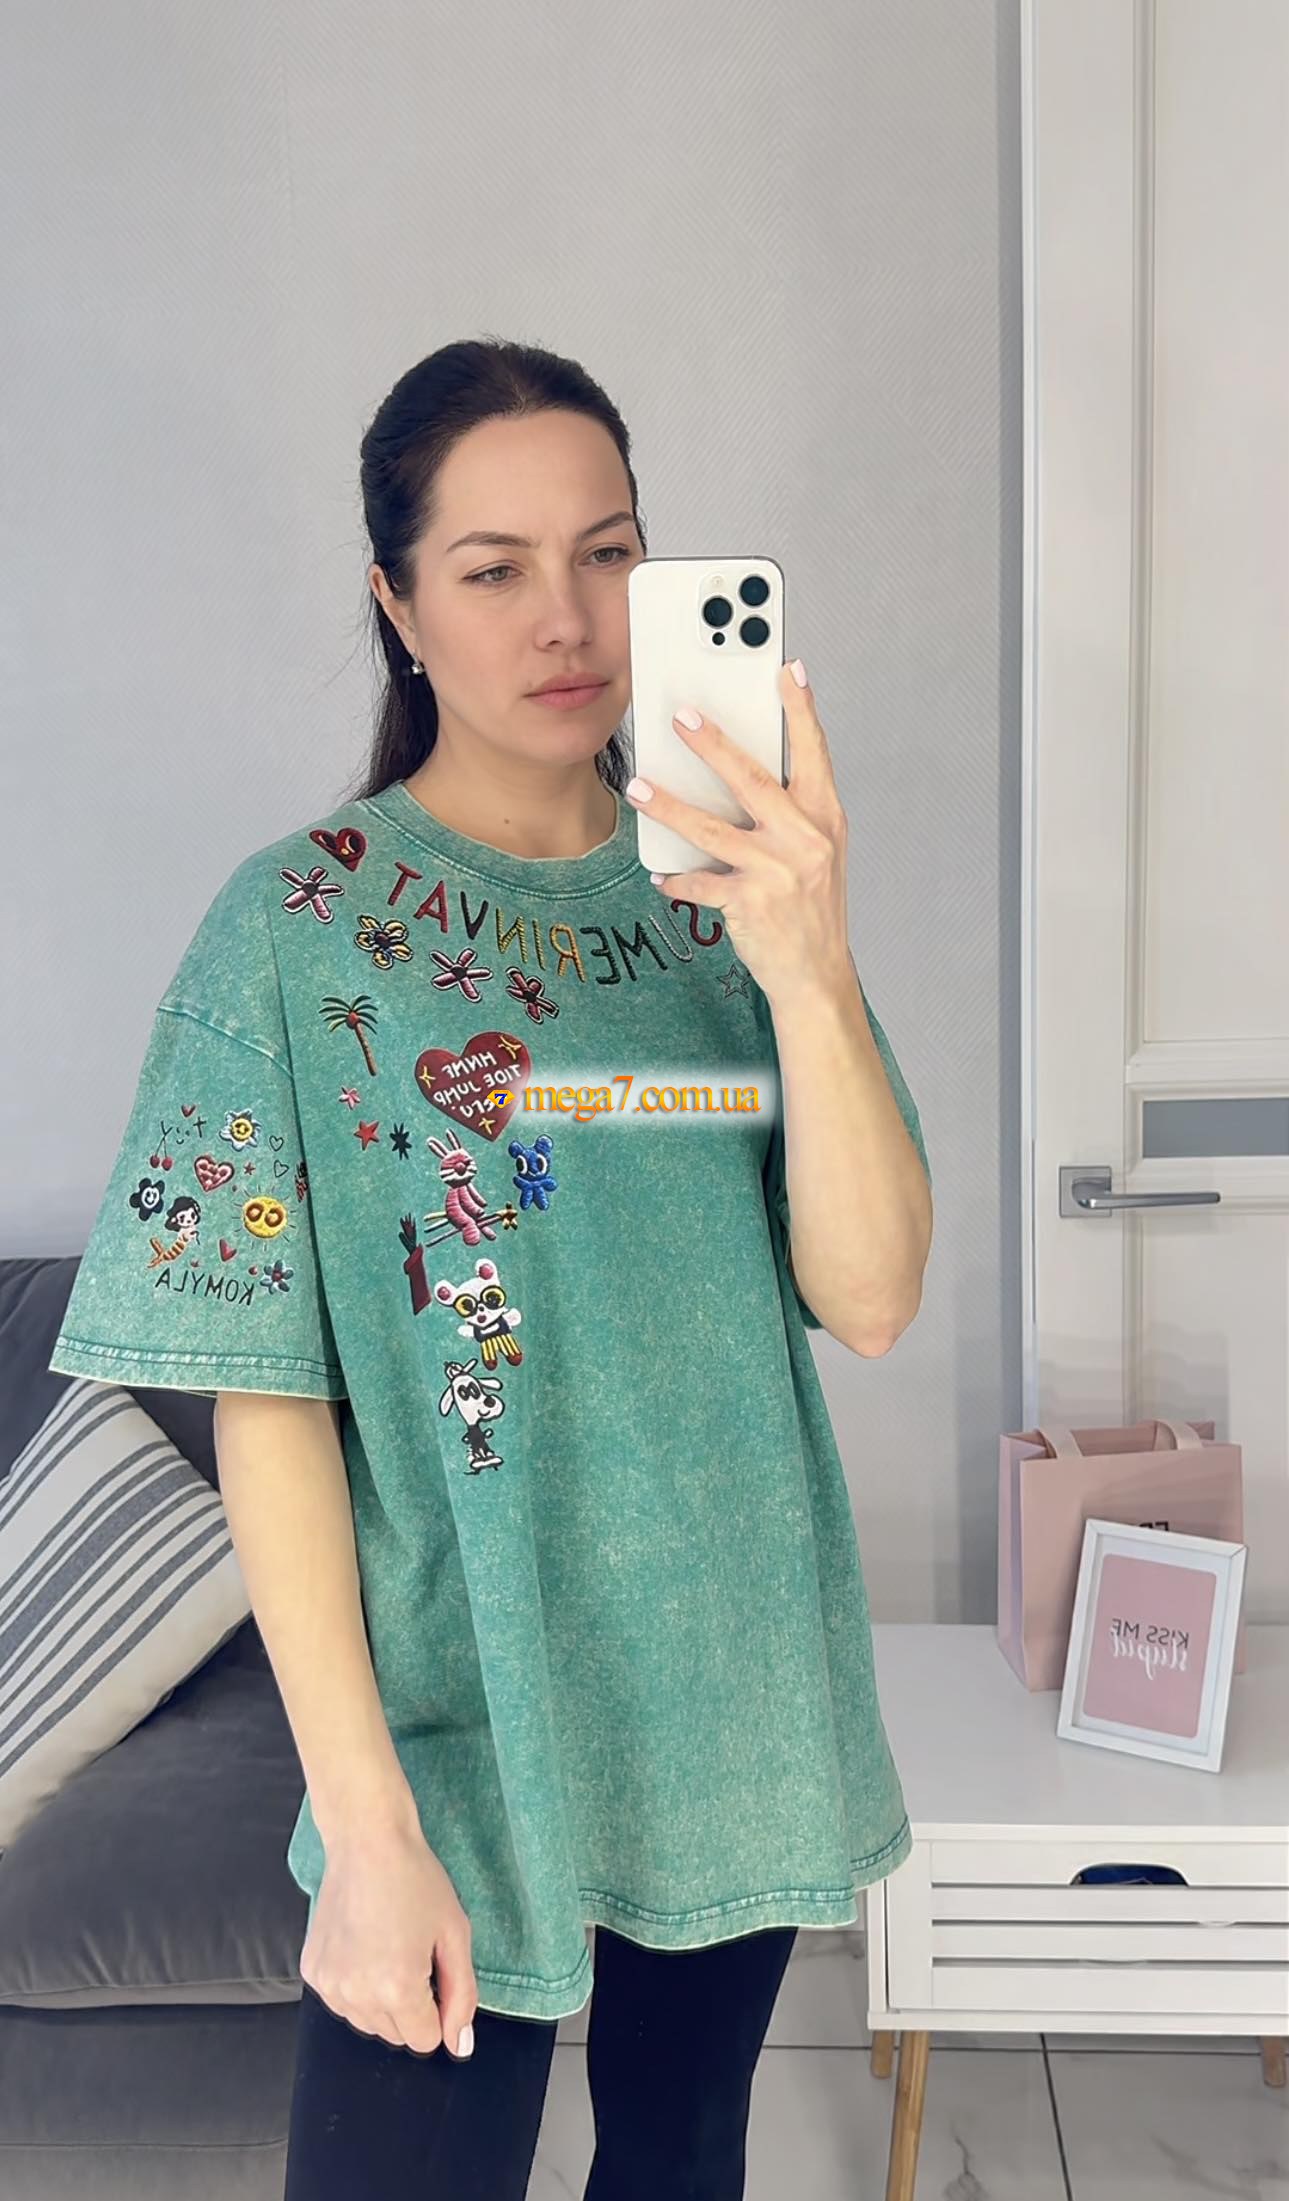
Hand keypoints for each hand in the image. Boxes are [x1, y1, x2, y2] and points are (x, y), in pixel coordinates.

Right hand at [300, 1823, 477, 2057]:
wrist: (367, 1842)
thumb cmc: (417, 1881)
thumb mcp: (455, 1934)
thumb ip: (462, 1996)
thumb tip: (459, 2046)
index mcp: (397, 1989)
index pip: (425, 2040)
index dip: (437, 2009)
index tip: (434, 1972)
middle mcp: (357, 1995)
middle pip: (395, 2035)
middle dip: (411, 2007)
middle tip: (413, 1954)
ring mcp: (329, 1985)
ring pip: (367, 2023)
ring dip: (382, 2001)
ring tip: (387, 1948)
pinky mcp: (312, 1972)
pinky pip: (343, 2002)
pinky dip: (356, 1986)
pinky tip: (363, 1946)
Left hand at [625, 661, 850, 1004]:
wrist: (817, 975)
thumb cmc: (812, 906)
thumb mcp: (818, 850)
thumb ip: (792, 808)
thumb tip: (740, 764)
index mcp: (825, 818)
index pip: (813, 752)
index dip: (800, 709)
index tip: (786, 669)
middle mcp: (806, 840)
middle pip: (751, 779)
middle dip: (712, 743)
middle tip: (681, 716)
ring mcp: (778, 872)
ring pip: (711, 829)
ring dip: (668, 806)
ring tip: (638, 786)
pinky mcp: (750, 904)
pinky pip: (700, 883)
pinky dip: (677, 879)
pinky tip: (660, 873)